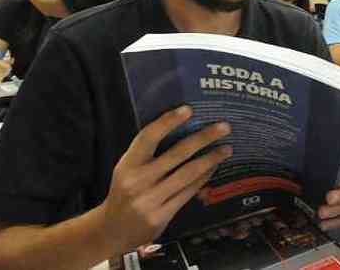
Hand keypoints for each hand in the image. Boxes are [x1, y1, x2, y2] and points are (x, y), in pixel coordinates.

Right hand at [98, 106, 232, 253]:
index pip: (148, 137)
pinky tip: (214, 168)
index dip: (168, 121)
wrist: (113, 230)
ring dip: (211, 159)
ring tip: (227, 148)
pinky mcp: (162, 215)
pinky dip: (204, 177)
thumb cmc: (125, 191)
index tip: (188, 109)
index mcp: (128, 164)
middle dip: (203, 138)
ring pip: (188, 174)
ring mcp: (151, 200)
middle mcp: (138, 181)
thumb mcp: (127, 169)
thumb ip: (148, 153)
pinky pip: (189, 191)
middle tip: (224, 127)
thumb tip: (183, 128)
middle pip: (177, 154)